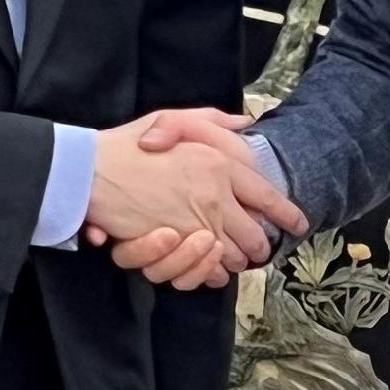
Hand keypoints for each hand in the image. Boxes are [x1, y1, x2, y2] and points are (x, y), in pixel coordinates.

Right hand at [86, 112, 297, 289]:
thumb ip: (213, 121)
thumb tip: (246, 123)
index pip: (267, 195)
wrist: (90, 172)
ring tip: (234, 256)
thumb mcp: (172, 118)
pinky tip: (213, 267)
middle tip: (260, 247)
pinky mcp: (176, 246)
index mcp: (219, 164)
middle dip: (260, 245)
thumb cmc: (128, 144)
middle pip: (254, 234)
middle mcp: (215, 196)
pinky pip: (206, 268)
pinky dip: (212, 271)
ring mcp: (196, 223)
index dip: (286, 213)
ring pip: (233, 255)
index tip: (298, 224)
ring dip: (236, 260)